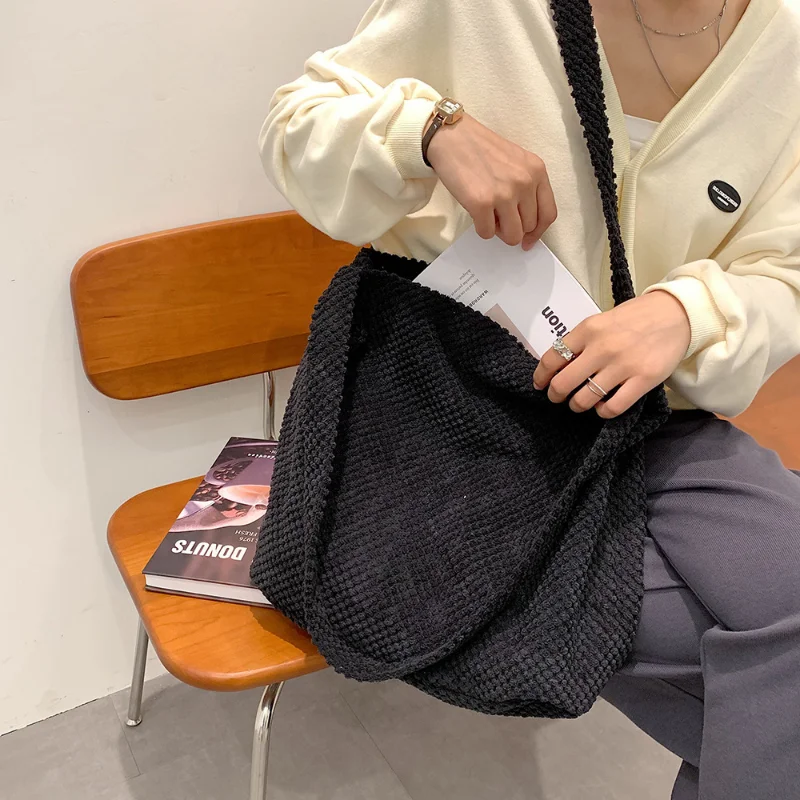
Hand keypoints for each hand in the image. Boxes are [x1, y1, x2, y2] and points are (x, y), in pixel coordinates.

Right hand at [426, 113, 556, 250]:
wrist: (452, 137)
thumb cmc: (480, 150)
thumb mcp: (516, 161)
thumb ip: (527, 187)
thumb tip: (526, 222)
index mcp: (536, 171)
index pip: (548, 213)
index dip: (538, 232)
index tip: (528, 240)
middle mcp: (524, 182)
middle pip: (528, 227)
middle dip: (513, 228)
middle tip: (498, 219)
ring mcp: (504, 194)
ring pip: (512, 235)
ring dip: (498, 231)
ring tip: (488, 215)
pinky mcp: (482, 203)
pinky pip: (487, 233)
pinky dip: (481, 228)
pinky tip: (475, 212)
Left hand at [532, 291, 690, 417]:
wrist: (677, 314)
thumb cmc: (635, 318)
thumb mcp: (601, 321)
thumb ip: (581, 341)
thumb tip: (558, 365)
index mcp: (588, 329)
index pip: (552, 358)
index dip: (541, 376)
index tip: (540, 384)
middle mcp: (602, 348)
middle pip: (564, 383)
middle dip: (556, 395)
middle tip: (558, 397)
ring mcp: (623, 365)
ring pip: (585, 399)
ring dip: (577, 405)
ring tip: (580, 403)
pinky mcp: (643, 380)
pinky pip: (613, 408)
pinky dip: (602, 412)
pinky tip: (603, 406)